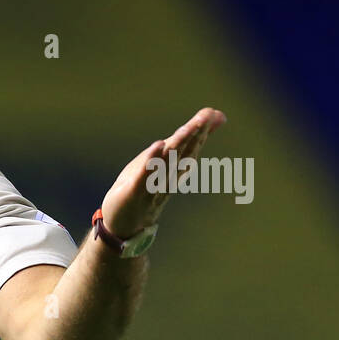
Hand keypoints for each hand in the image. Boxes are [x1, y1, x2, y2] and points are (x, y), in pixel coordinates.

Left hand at [99, 107, 226, 239]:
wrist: (124, 225)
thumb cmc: (145, 189)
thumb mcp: (164, 163)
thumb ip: (184, 144)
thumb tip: (211, 124)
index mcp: (174, 170)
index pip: (190, 148)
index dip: (202, 131)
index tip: (214, 114)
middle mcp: (166, 177)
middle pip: (183, 154)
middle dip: (194, 135)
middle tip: (206, 117)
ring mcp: (151, 185)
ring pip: (167, 163)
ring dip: (177, 145)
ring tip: (187, 127)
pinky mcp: (134, 192)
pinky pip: (145, 177)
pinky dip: (152, 162)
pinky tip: (157, 146)